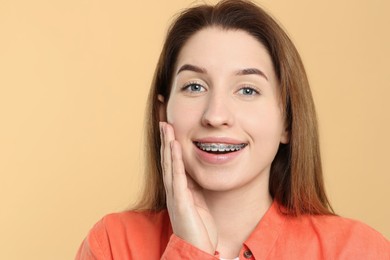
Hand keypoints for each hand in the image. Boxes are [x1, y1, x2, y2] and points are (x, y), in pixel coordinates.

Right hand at [160, 122, 217, 253]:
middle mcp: (172, 189)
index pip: (172, 163)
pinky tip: (174, 146)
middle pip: (167, 160)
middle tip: (164, 121)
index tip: (169, 129)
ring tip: (166, 127)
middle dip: (166, 140)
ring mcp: (175, 194)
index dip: (170, 145)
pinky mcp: (180, 200)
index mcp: (177, 189)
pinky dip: (175, 160)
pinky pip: (177, 176)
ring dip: (167, 144)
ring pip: (169, 164)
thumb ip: (193, 187)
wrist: (196, 249)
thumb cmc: (198, 227)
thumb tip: (193, 172)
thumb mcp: (197, 202)